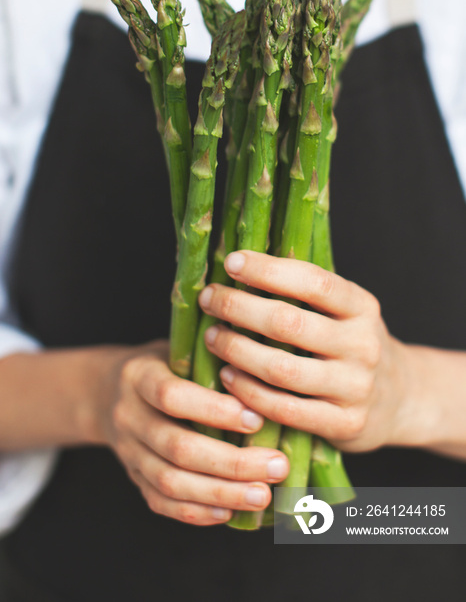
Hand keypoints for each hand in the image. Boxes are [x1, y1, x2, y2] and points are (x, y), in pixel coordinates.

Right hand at [97, 340, 288, 524]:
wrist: (106, 392)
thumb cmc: (162, 365)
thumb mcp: (178, 347)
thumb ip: (212, 358)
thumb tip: (269, 369)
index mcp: (139, 375)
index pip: (171, 396)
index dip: (213, 410)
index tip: (257, 419)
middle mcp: (128, 415)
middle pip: (177, 447)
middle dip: (231, 462)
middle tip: (276, 467)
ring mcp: (128, 451)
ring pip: (170, 482)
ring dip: (221, 492)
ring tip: (263, 494)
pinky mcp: (133, 477)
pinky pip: (162, 502)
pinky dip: (197, 511)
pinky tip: (231, 511)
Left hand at [198, 250, 410, 452]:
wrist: (402, 399)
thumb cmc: (352, 344)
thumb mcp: (345, 312)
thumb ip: (305, 294)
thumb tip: (239, 265)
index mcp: (362, 307)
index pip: (313, 281)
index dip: (268, 270)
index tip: (232, 263)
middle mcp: (363, 344)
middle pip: (289, 323)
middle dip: (239, 309)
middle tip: (210, 300)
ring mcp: (356, 387)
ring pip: (282, 369)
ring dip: (237, 351)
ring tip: (212, 338)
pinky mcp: (345, 424)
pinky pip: (285, 409)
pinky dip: (249, 392)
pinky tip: (228, 377)